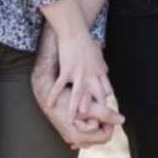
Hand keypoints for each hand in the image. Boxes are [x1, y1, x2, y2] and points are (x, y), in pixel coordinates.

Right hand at [32, 31, 121, 147]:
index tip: (103, 116)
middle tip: (91, 125)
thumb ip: (103, 71)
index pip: (104, 92)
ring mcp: (79, 73)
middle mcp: (91, 75)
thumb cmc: (86, 43)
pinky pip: (60, 85)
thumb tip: (107, 80)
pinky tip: (49, 104)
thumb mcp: (99, 57)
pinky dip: (55, 95)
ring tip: (71, 121)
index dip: (103, 104)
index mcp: (99, 73)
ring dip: (74, 109)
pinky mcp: (67, 69)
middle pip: (93, 97)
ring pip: (77, 94)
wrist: (75, 31)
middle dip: (92, 111)